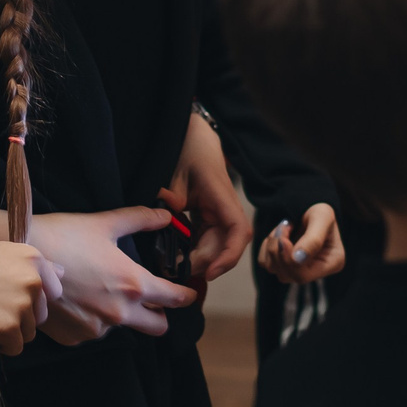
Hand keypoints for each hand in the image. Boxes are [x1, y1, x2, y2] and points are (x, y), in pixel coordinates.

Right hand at [0, 240, 57, 356]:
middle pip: (39, 315)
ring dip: (11, 331)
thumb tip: (62, 273)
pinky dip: (2, 345)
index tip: (14, 297)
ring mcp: (21, 306)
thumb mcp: (6, 252)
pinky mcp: (8, 328)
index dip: (34, 299)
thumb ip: (35, 264)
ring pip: (28, 332)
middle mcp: (32, 282)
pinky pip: (15, 347)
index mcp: (33, 260)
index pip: (53, 291)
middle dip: (21, 316)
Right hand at [24, 208, 197, 343]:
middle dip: (159, 314)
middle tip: (152, 300)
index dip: (185, 296)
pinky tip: (78, 299)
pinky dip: (91, 319)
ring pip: (121, 327)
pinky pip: (93, 332)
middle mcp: (119, 314)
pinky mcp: (74, 338)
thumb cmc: (63, 235)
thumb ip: (140, 219)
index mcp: (133, 285)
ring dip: (119, 314)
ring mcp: (95, 329)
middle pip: (157, 327)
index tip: (188, 294)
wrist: (18, 256)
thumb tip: (165, 214)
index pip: (173, 299)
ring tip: (99, 289)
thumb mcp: (105, 223)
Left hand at [167, 110, 252, 282]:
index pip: (237, 231)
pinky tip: (176, 256)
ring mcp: (217, 213)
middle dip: (204, 262)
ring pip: (215, 245)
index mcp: (221, 195)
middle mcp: (225, 208)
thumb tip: (169, 216)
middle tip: (175, 272)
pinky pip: (206, 239)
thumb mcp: (172, 171)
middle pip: (224, 245)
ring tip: (173, 267)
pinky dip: (193, 251)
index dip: (228, 256)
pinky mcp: (207, 216)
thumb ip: (170, 195)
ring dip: (198, 259)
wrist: (189, 134)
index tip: (210, 272)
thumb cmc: (184, 148)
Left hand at [257, 204, 345, 285]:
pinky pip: (266, 263)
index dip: (288, 260)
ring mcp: (298, 269)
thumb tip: (297, 260)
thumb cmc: (319, 210)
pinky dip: (266, 247)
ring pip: (274, 269)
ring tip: (283, 227)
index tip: (283, 238)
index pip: (303, 275)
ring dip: (272, 245)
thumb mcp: (322, 218)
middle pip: (287, 275)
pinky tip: (278, 234)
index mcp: (331, 263)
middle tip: (283, 226)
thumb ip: (313, 239)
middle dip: (278, 250)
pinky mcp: (284, 264)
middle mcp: (315, 270)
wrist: (309, 205)